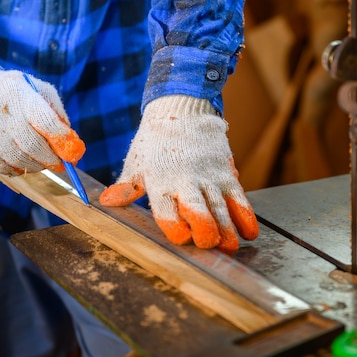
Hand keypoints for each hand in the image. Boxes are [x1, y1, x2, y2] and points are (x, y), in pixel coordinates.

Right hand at [0, 68, 84, 174]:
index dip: (63, 139)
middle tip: (62, 163)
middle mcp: (3, 116)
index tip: (75, 150)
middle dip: (52, 158)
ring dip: (38, 165)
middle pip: (34, 147)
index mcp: (21, 96)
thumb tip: (71, 142)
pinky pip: (5, 168)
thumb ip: (57, 113)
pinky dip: (20, 168)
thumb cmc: (14, 92)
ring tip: (43, 159)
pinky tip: (23, 159)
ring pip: (21, 161)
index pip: (47, 122)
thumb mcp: (38, 90)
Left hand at [99, 95, 258, 254]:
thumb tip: (107, 202)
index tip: (183, 239)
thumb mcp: (136, 162)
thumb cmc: (156, 140)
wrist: (181, 108)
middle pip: (198, 211)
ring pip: (221, 207)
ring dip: (227, 229)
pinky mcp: (226, 172)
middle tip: (210, 245)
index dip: (176, 230)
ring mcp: (209, 177)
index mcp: (160, 183)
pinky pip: (239, 196)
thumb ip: (126, 187)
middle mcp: (186, 181)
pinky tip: (249, 232)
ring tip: (230, 247)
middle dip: (206, 233)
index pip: (167, 213)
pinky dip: (246, 215)